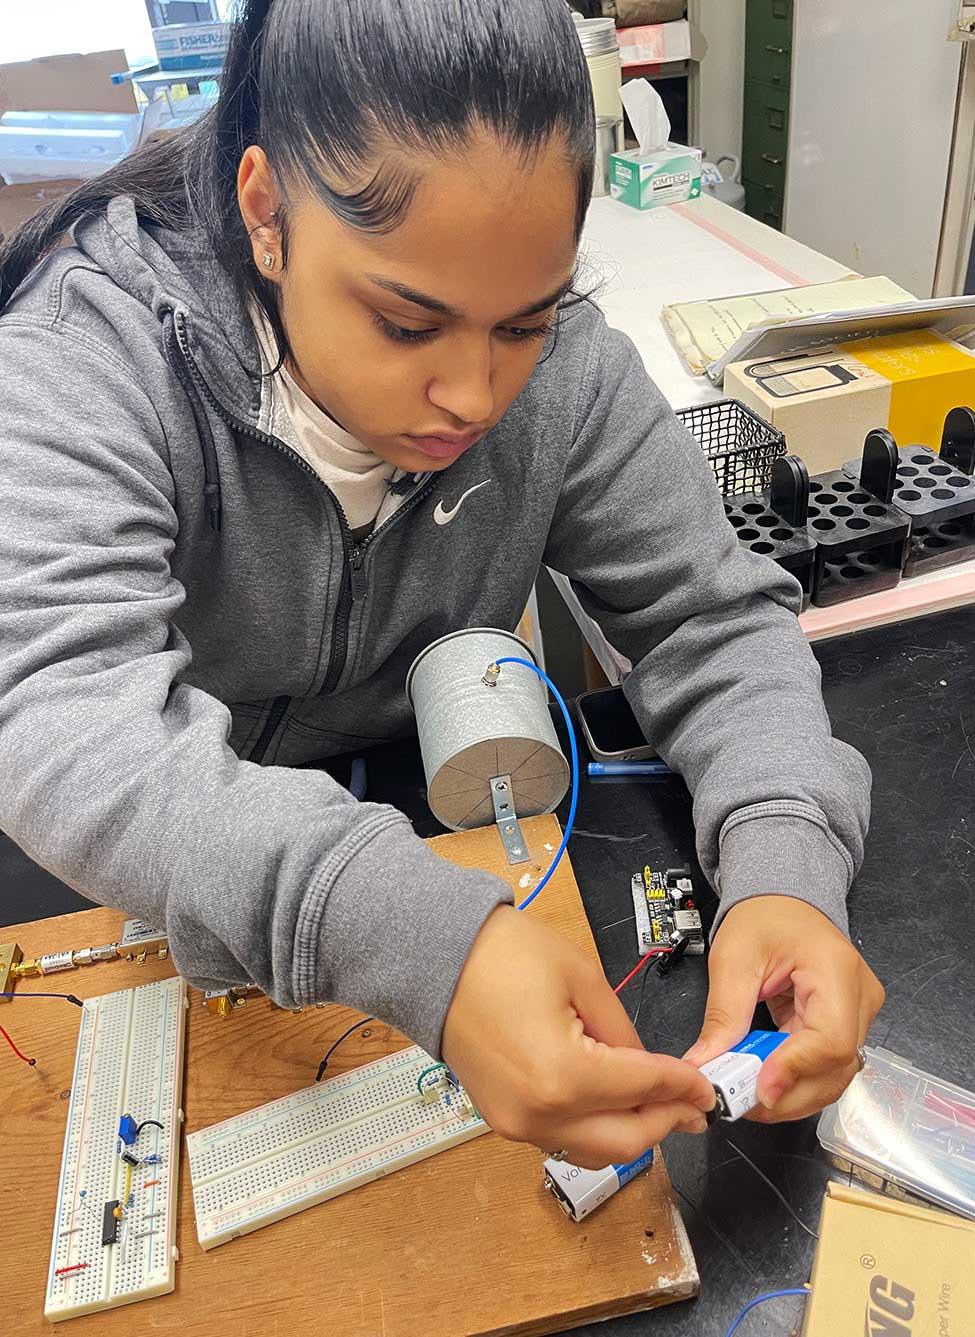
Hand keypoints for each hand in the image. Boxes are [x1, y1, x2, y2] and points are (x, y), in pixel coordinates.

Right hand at [442, 906, 714, 1167]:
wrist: (435, 960)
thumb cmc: (504, 955)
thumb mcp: (582, 977)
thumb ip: (622, 1031)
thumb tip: (644, 1069)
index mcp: (564, 1074)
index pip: (643, 1089)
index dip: (683, 1086)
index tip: (707, 1086)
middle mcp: (540, 1113)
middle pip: (625, 1141)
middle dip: (666, 1122)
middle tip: (694, 1107)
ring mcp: (517, 1124)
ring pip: (594, 1150)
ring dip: (633, 1132)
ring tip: (660, 1107)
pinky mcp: (502, 1120)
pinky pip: (562, 1137)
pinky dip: (596, 1128)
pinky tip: (614, 1103)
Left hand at [684, 896, 883, 1121]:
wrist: (784, 902)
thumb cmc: (764, 918)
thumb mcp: (733, 958)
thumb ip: (723, 1015)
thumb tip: (704, 1065)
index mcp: (836, 970)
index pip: (831, 1039)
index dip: (795, 1071)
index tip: (757, 1089)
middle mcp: (860, 997)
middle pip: (837, 1068)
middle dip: (788, 1094)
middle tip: (740, 1102)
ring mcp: (858, 1014)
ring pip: (834, 1076)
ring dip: (791, 1094)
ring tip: (746, 1094)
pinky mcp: (846, 1026)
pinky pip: (825, 1066)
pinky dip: (794, 1080)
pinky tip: (763, 1081)